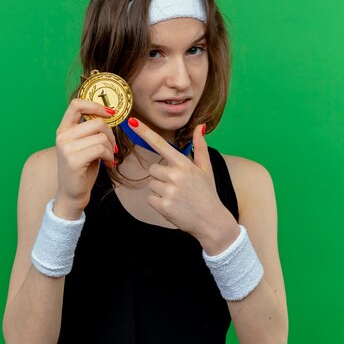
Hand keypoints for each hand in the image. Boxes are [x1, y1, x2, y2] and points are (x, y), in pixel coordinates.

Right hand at [54, 99, 115, 218]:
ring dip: (111, 148)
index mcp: (63, 130)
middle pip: (97, 122)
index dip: (95, 105)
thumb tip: (110, 115)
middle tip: (113, 147)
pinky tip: (108, 164)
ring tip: (109, 157)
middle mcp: (62, 136)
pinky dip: (109, 156)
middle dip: (111, 134)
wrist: (72, 195)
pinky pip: (101, 149)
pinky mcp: (74, 160)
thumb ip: (90, 131)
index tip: (110, 113)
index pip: (77, 105)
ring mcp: (66, 148)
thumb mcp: (84, 145)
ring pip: (101, 137)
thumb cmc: (82, 170)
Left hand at [127, 117, 237, 244]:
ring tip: (178, 197)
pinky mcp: (163, 206)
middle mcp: (176, 175)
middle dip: (162, 177)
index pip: (160, 144)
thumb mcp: (206, 169)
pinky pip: (150, 199)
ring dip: (161, 191)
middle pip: (153, 169)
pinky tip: (173, 206)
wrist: (212, 221)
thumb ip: (200, 147)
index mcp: (184, 164)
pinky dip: (158, 203)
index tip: (132, 121)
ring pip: (152, 184)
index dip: (145, 131)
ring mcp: (169, 191)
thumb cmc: (207, 193)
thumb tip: (200, 126)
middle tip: (179, 187)